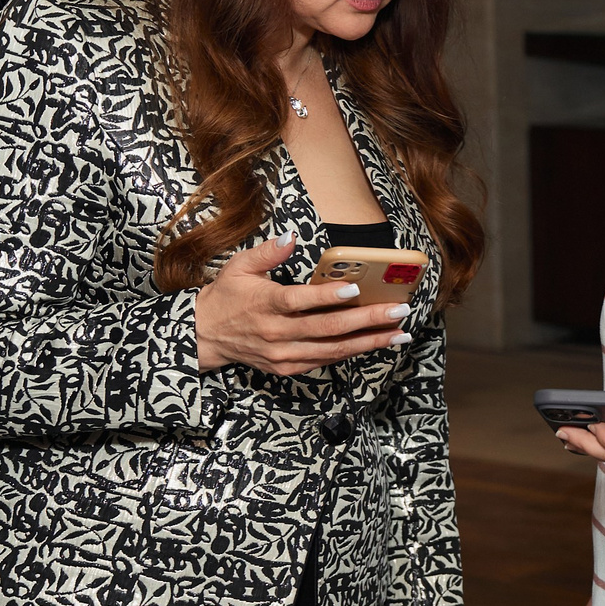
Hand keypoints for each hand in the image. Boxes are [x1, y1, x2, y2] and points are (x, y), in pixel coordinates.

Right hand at [194, 236, 410, 374]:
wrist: (205, 335)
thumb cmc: (227, 296)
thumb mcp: (239, 267)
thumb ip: (267, 253)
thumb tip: (291, 238)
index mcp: (265, 304)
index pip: (300, 301)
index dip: (328, 297)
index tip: (355, 289)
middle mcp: (277, 333)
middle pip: (327, 328)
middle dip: (367, 320)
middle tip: (398, 311)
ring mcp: (284, 354)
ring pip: (333, 350)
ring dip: (370, 342)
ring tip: (399, 333)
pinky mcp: (288, 368)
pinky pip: (325, 361)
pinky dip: (352, 353)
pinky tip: (376, 344)